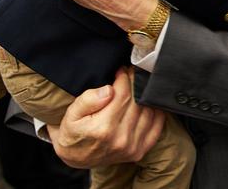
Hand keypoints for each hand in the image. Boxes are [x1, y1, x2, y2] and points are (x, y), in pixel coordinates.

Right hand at [47, 68, 164, 167]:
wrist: (75, 157)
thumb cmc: (73, 132)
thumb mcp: (72, 114)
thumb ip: (88, 100)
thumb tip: (109, 90)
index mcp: (103, 128)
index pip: (123, 94)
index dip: (124, 78)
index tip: (121, 70)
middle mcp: (120, 139)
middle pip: (137, 101)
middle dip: (135, 83)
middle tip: (130, 74)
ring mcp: (132, 147)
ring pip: (149, 112)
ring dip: (145, 95)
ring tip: (136, 86)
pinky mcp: (140, 151)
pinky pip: (156, 127)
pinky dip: (156, 112)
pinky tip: (148, 102)